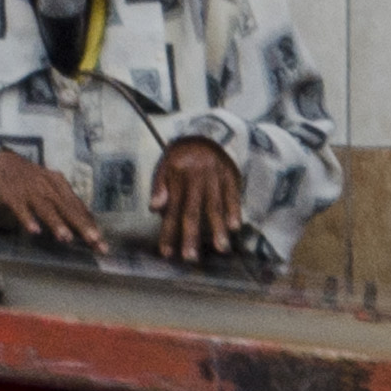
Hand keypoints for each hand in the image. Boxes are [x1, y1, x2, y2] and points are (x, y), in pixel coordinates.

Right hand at [0, 149, 103, 251]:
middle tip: (93, 241)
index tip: (101, 243)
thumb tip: (86, 224)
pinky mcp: (10, 193)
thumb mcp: (49, 187)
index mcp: (58, 184)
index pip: (78, 206)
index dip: (90, 225)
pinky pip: (19, 207)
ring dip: (55, 222)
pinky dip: (27, 218)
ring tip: (65, 237)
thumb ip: (64, 204)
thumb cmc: (28, 179)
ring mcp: (28, 189)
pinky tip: (34, 230)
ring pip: (45, 207)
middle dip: (80, 224)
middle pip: (66, 207)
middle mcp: (47, 185)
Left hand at [151, 138, 246, 262]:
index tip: (167, 253)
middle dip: (190, 235)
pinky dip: (235, 210)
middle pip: (192, 210)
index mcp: (176, 176)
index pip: (171, 208)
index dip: (168, 231)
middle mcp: (195, 177)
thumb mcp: (165, 165)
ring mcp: (215, 176)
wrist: (208, 132)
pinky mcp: (231, 175)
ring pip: (215, 205)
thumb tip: (154, 209)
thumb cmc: (183, 155)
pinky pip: (233, 194)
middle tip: (190, 258)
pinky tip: (235, 227)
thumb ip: (159, 186)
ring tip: (220, 248)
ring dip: (217, 228)